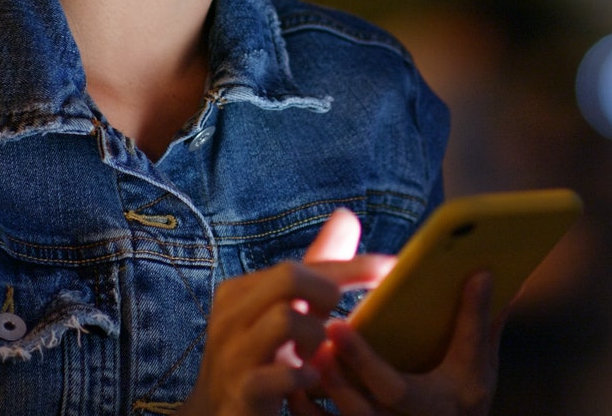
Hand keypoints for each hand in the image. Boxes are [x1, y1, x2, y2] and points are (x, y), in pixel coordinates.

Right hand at [180, 209, 392, 415]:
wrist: (219, 415)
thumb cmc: (259, 358)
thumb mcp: (281, 311)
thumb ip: (315, 267)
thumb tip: (347, 216)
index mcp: (239, 292)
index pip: (300, 266)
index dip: (351, 267)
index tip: (392, 268)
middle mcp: (230, 317)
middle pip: (288, 277)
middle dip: (325, 292)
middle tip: (334, 317)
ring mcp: (233, 354)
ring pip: (286, 319)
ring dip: (316, 337)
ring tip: (319, 353)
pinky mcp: (243, 391)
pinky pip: (283, 373)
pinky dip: (306, 374)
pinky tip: (311, 379)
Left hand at [291, 270, 504, 415]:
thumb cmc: (464, 398)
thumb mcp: (477, 365)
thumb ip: (478, 322)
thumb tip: (483, 273)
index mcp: (431, 406)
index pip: (391, 388)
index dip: (362, 358)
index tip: (336, 325)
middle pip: (357, 409)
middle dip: (333, 375)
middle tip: (309, 340)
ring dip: (315, 390)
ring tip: (298, 354)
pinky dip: (305, 409)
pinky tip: (293, 382)